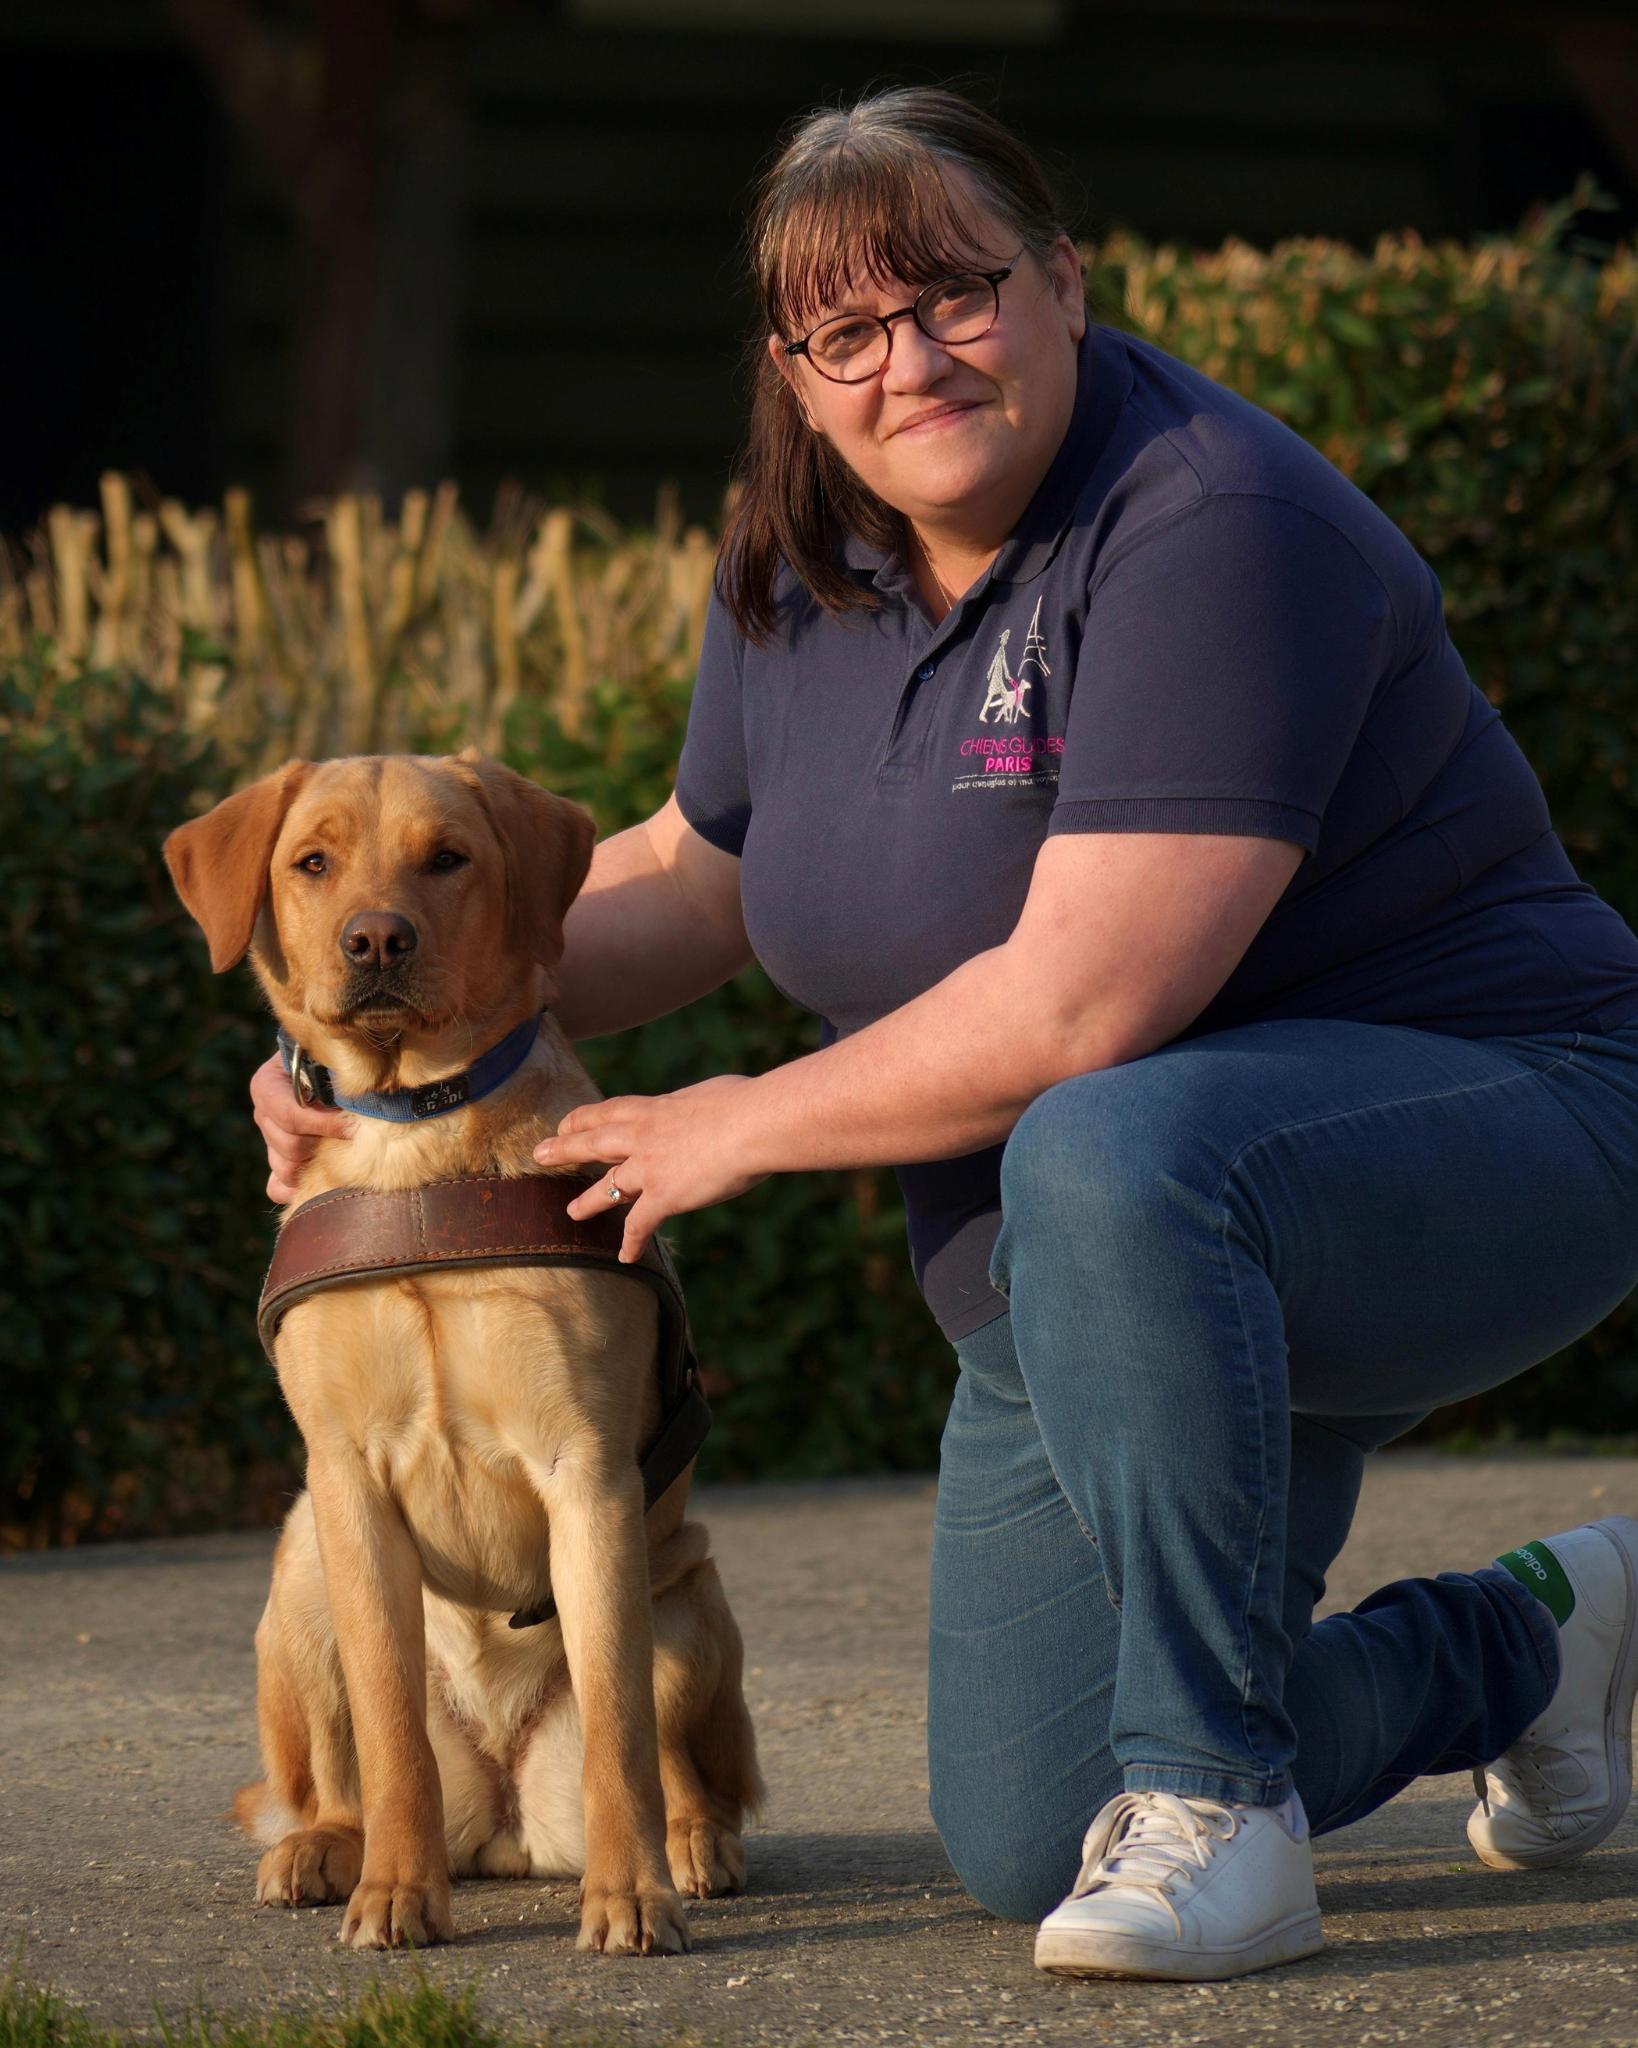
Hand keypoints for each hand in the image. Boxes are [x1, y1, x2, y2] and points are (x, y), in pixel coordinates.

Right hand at [251, 1051, 348, 1201]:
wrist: (330, 1069)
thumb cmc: (334, 1062)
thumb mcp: (332, 1062)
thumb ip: (338, 1079)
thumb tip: (356, 1105)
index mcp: (267, 1086)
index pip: (290, 1116)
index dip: (325, 1125)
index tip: (354, 1127)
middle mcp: (263, 1115)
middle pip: (290, 1147)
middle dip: (324, 1145)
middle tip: (354, 1137)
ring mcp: (269, 1141)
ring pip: (286, 1169)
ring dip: (317, 1164)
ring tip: (343, 1151)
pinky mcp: (278, 1161)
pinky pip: (277, 1188)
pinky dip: (298, 1189)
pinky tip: (322, 1180)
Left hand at [534, 1074, 766, 1259]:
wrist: (754, 1123)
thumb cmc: (749, 1102)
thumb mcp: (715, 1092)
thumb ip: (703, 1104)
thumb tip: (713, 1106)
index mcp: (657, 1107)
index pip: (612, 1110)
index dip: (587, 1117)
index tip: (569, 1121)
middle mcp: (644, 1136)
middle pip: (594, 1142)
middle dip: (565, 1149)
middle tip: (540, 1153)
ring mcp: (650, 1168)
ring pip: (608, 1185)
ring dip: (588, 1201)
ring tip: (571, 1212)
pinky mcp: (665, 1196)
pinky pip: (641, 1224)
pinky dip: (632, 1242)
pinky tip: (624, 1256)